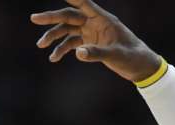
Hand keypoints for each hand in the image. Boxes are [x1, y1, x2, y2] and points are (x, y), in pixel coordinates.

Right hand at [30, 0, 161, 81]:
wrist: (140, 68)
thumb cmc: (133, 57)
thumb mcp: (116, 56)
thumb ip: (97, 53)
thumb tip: (78, 53)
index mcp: (103, 19)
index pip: (83, 4)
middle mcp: (95, 23)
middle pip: (69, 16)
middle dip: (51, 18)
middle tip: (34, 19)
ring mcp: (91, 33)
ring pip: (67, 31)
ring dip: (54, 37)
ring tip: (41, 46)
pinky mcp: (90, 43)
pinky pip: (72, 44)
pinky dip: (62, 50)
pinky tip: (54, 58)